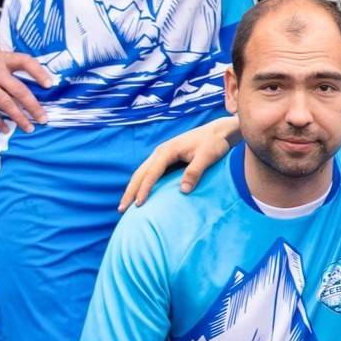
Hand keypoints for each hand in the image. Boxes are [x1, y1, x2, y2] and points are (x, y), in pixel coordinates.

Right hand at [0, 39, 52, 132]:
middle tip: (43, 119)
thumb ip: (5, 58)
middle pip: (20, 90)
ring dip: (19, 117)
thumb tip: (22, 63)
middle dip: (33, 106)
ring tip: (29, 128)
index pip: (26, 62)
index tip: (49, 85)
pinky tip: (5, 129)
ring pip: (6, 103)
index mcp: (2, 59)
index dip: (39, 72)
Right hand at [120, 115, 238, 207]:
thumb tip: (183, 190)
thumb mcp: (207, 157)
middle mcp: (160, 152)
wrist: (219, 132)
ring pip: (142, 173)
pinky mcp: (166, 159)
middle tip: (121, 209)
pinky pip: (149, 173)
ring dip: (133, 189)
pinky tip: (139, 195)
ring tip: (125, 205)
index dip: (144, 189)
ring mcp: (162, 155)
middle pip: (140, 173)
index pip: (151, 173)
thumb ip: (194, 172)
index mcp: (167, 151)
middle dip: (130, 191)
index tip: (139, 205)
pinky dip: (142, 184)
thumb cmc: (214, 143)